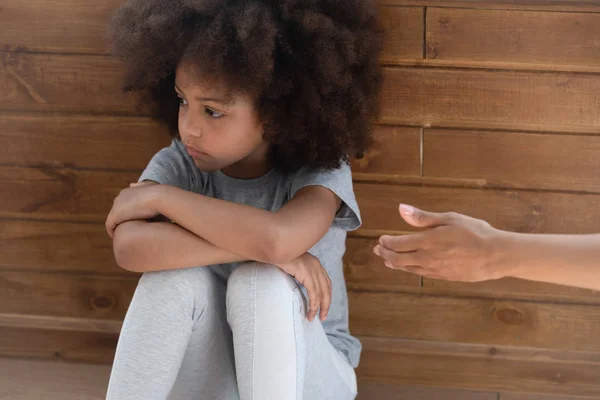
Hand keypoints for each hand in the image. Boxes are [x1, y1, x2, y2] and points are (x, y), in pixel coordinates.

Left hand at [106, 181, 161, 237]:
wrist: (158, 197)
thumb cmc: (161, 195)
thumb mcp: (153, 188)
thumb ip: (144, 187)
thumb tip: (133, 185)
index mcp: (128, 191)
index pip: (125, 203)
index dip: (129, 213)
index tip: (134, 222)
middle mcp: (120, 197)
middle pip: (118, 211)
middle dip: (122, 220)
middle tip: (129, 231)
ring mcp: (116, 206)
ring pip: (113, 219)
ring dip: (118, 227)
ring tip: (124, 237)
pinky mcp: (115, 216)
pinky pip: (110, 227)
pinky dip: (113, 232)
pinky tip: (119, 240)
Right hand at [277, 252, 331, 321]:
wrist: (273, 247)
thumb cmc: (278, 257)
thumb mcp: (292, 266)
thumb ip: (298, 274)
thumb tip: (297, 287)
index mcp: (314, 263)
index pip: (326, 282)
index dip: (326, 296)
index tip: (323, 307)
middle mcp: (316, 265)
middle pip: (327, 288)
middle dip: (326, 304)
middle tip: (323, 316)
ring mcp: (312, 268)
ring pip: (321, 293)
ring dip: (319, 307)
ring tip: (312, 317)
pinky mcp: (306, 273)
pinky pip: (313, 293)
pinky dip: (313, 304)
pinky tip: (310, 311)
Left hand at [373, 204, 504, 281]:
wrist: (495, 255)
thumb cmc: (474, 232)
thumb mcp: (449, 218)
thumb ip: (423, 217)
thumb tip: (401, 209)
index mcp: (426, 241)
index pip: (398, 244)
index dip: (387, 242)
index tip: (381, 239)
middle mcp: (427, 258)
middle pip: (398, 259)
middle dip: (385, 254)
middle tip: (378, 250)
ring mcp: (434, 269)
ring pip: (407, 268)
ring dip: (394, 264)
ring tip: (387, 261)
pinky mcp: (443, 277)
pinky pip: (420, 274)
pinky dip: (409, 270)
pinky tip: (408, 267)